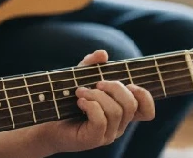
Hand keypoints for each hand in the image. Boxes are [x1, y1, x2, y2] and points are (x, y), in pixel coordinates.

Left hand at [36, 50, 154, 153]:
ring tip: (80, 92)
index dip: (144, 96)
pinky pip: (101, 120)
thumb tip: (103, 54)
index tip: (129, 84)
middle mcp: (118, 125)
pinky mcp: (93, 139)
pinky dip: (91, 106)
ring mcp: (107, 134)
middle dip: (115, 88)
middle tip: (96, 83)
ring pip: (116, 111)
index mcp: (121, 112)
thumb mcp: (79, 77)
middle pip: (131, 105)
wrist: (45, 122)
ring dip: (97, 95)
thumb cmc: (65, 101)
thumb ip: (91, 65)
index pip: (147, 111)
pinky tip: (80, 101)